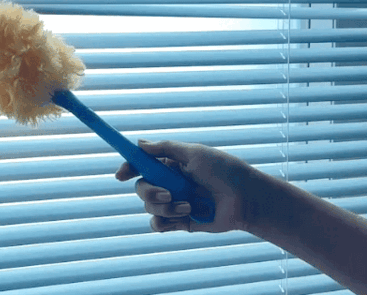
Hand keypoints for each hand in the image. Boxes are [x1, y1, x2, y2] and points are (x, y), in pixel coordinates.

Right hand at [116, 139, 253, 233]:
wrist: (247, 200)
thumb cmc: (225, 171)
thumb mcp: (195, 153)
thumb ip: (165, 149)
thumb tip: (139, 143)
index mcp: (171, 164)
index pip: (142, 164)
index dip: (129, 168)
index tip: (121, 174)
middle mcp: (170, 183)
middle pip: (141, 187)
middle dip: (150, 191)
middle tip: (167, 194)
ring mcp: (174, 202)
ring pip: (149, 206)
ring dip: (165, 207)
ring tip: (188, 206)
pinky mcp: (180, 221)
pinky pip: (157, 224)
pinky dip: (164, 222)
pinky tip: (184, 216)